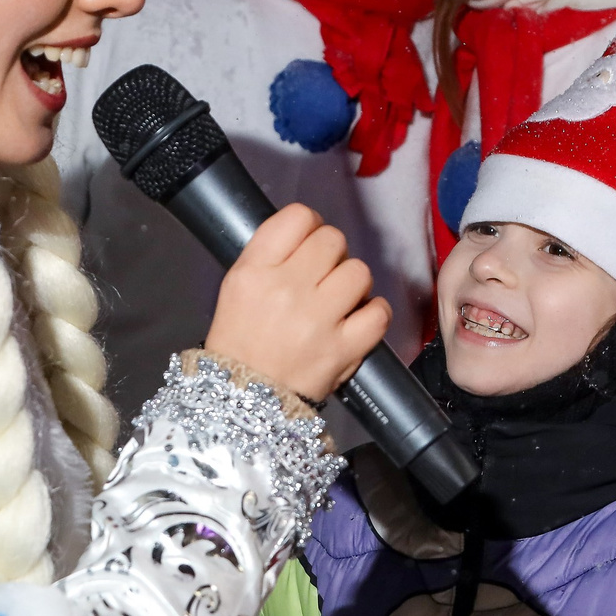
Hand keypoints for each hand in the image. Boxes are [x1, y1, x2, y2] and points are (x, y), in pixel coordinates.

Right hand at [204, 204, 390, 403]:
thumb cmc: (241, 342)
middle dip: (332, 256)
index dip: (311, 225)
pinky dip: (374, 313)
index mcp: (255, 271)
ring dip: (353, 284)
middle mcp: (287, 289)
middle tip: (323, 276)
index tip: (311, 241)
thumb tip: (310, 235)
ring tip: (339, 301)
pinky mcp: (344, 349)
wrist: (245, 398)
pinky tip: (359, 319)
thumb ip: (270, 255)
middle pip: (333, 240)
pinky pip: (379, 312)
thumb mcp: (236, 286)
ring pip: (359, 272)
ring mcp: (318, 320)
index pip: (297, 218)